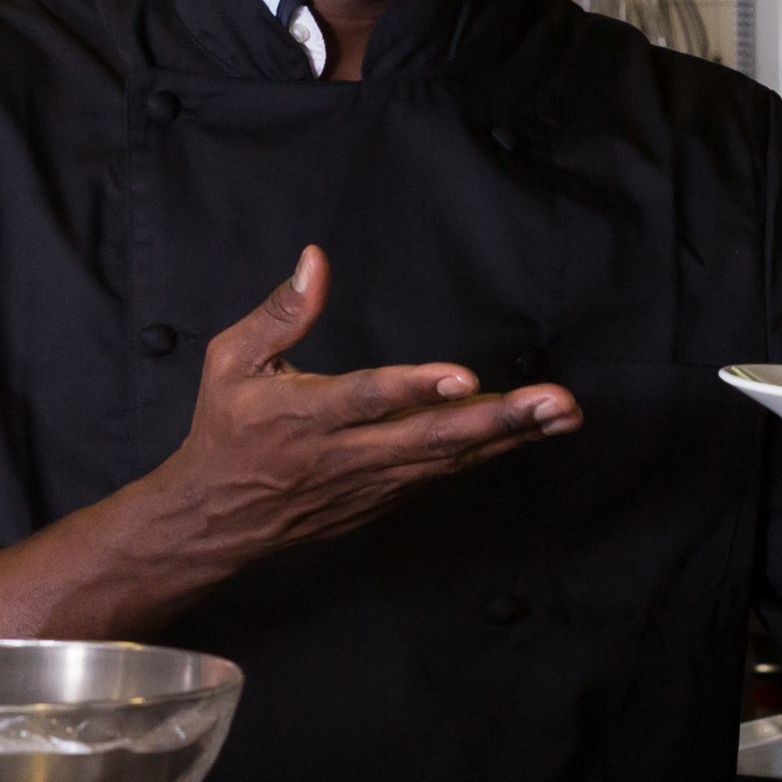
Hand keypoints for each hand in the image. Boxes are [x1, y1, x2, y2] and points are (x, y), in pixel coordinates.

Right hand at [162, 245, 572, 540]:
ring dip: (511, 437)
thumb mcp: (230, 362)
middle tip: (555, 401)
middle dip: (498, 420)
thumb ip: (279, 313)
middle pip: (429, 438)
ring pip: (449, 459)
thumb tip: (316, 260)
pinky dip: (489, 451)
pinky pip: (444, 472)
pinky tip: (533, 430)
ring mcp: (371, 482)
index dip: (415, 389)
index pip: (366, 399)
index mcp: (304, 415)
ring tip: (565, 414)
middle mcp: (345, 454)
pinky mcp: (386, 497)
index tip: (464, 378)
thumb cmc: (225, 429)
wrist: (216, 521)